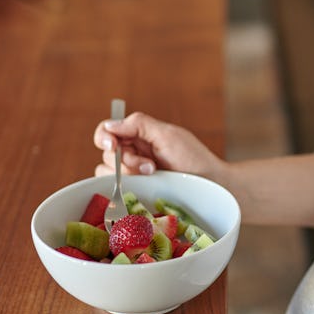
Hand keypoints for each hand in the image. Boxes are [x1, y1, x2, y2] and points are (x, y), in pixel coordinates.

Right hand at [93, 112, 222, 178]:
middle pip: (107, 153)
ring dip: (128, 173)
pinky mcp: (135, 189)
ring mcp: (133, 172)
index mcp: (138, 134)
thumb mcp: (167, 135)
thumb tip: (111, 124)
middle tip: (150, 167)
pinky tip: (144, 186)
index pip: (107, 131)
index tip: (112, 146)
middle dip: (126, 160)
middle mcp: (133, 152)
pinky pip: (114, 188)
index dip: (104, 137)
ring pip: (107, 171)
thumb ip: (139, 125)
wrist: (209, 184)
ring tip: (153, 175)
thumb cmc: (192, 158)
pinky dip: (123, 186)